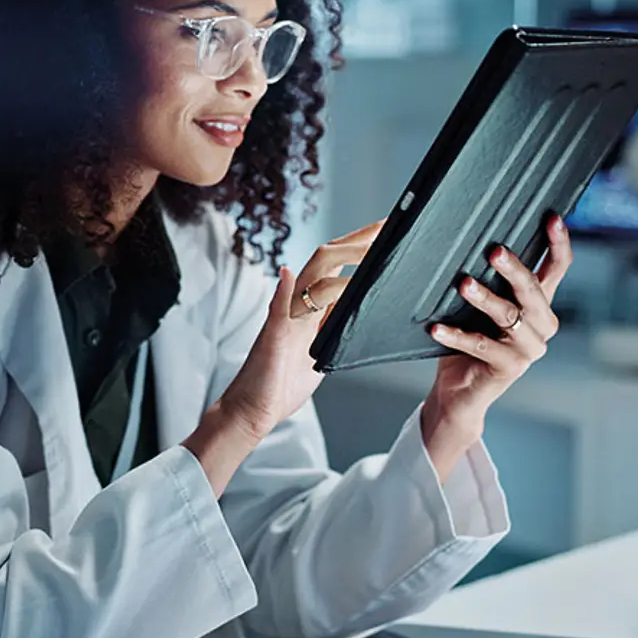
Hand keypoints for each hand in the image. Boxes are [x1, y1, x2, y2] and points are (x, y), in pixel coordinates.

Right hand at [185, 219, 382, 495]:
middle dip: (356, 242)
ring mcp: (282, 320)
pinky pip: (275, 311)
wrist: (252, 411)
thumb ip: (333, 329)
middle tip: (384, 225)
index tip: (384, 233)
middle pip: (325, 262)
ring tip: (365, 248)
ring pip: (308, 279)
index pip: (336, 268)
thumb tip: (356, 311)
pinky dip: (282, 291)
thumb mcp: (320, 353)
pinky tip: (288, 273)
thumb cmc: (282, 385)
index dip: (358, 248)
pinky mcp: (270, 338)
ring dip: (337, 260)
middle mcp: (295, 307)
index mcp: (308, 310)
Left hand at [422, 214, 572, 479]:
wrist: (460, 390)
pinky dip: (457, 335)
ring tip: (463, 285)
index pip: (557, 268)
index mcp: (540, 304)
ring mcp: (528, 350)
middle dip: (515, 270)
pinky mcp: (509, 369)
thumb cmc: (470, 337)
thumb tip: (474, 237)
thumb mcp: (482, 305)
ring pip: (509, 317)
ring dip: (484, 299)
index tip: (552, 217)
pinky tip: (437, 327)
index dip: (559, 243)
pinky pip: (481, 346)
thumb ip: (489, 279)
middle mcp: (541, 325)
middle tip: (495, 251)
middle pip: (533, 291)